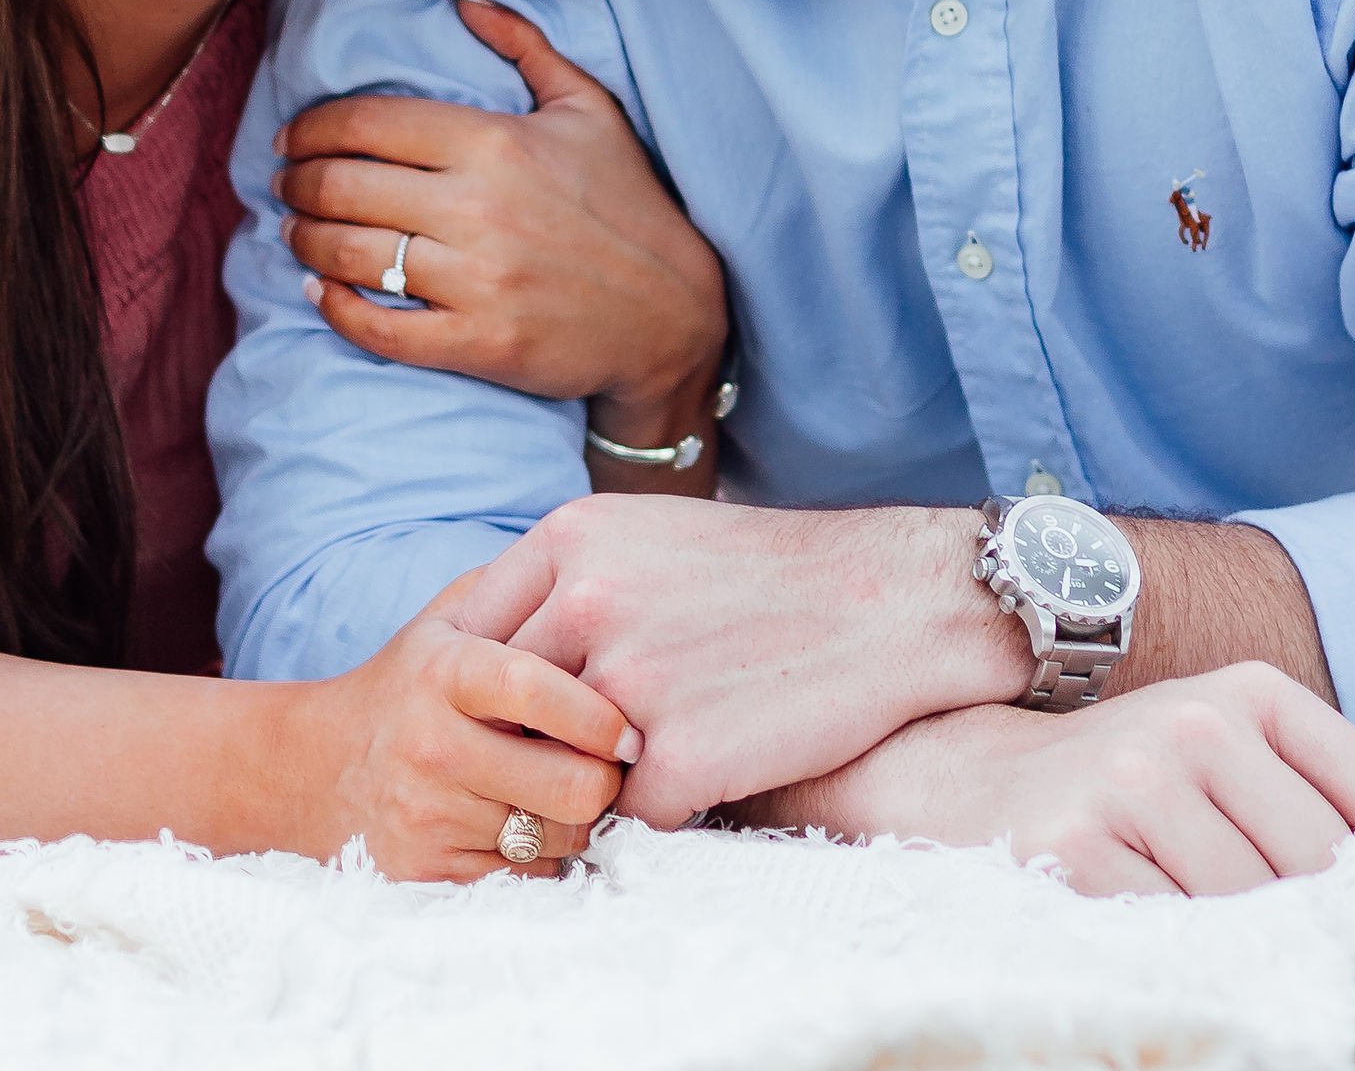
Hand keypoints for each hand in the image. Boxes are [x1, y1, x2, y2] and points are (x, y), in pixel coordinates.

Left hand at [275, 0, 728, 425]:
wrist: (674, 314)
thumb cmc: (627, 203)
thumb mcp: (587, 108)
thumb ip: (522, 45)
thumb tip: (461, 0)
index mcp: (494, 141)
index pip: (370, 123)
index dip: (314, 128)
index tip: (291, 137)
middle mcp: (478, 207)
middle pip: (346, 186)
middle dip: (298, 182)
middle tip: (283, 184)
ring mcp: (476, 279)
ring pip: (352, 254)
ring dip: (305, 241)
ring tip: (294, 232)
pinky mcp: (479, 343)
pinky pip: (381, 327)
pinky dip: (337, 311)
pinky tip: (321, 295)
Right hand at [278, 572, 638, 882]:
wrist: (320, 768)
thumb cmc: (409, 683)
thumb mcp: (448, 619)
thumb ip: (516, 593)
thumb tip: (599, 588)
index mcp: (444, 672)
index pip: (534, 687)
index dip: (597, 712)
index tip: (626, 728)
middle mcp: (433, 745)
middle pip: (569, 785)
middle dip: (604, 780)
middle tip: (604, 767)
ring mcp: (429, 816)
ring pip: (557, 838)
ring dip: (574, 820)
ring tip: (557, 789)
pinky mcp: (428, 874)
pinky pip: (527, 879)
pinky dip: (540, 857)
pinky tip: (521, 822)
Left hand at [457, 495, 1024, 822]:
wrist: (886, 601)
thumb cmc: (764, 575)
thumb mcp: (645, 539)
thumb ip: (566, 587)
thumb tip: (496, 660)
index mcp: (571, 540)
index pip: (469, 636)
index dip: (479, 691)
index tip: (493, 722)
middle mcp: (588, 602)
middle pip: (507, 707)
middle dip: (532, 744)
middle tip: (564, 766)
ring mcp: (633, 681)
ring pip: (561, 767)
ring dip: (592, 785)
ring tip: (636, 775)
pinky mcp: (683, 756)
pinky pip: (633, 815)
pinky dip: (664, 812)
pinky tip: (707, 780)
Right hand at [758, 666, 1354, 895]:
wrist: (953, 773)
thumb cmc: (1112, 785)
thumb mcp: (1219, 760)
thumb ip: (1302, 810)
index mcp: (1249, 693)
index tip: (1349, 922)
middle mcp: (1195, 723)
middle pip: (1315, 869)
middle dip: (1310, 928)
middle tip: (1281, 951)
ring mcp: (1133, 781)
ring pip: (1250, 909)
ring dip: (1242, 950)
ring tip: (1207, 945)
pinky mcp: (1078, 846)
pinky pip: (1175, 939)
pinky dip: (1181, 963)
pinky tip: (1155, 946)